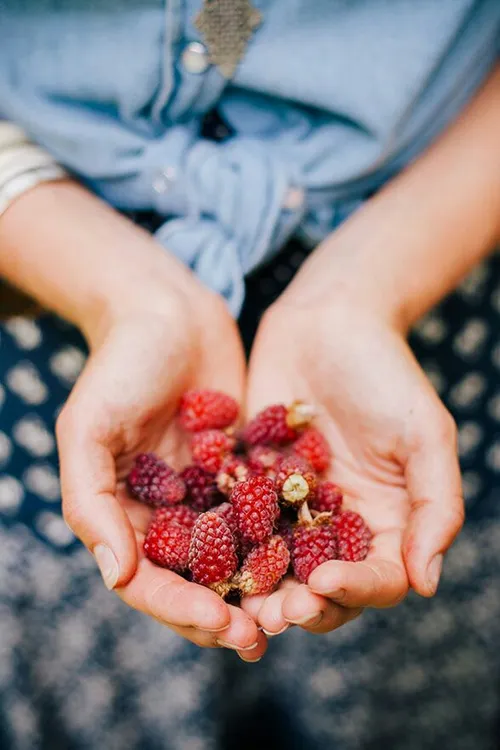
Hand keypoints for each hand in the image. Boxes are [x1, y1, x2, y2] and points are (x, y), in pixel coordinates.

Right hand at [56, 272, 265, 659]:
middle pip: (194, 583)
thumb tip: (115, 576)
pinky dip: (284, 541)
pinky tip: (315, 558)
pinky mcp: (243, 473)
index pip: (148, 582)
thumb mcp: (89, 427)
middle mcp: (165, 515)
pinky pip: (264, 516)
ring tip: (295, 610)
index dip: (181, 609)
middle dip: (227, 613)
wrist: (170, 312)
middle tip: (265, 634)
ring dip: (261, 589)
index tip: (223, 623)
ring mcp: (207, 496)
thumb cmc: (120, 364)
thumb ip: (92, 502)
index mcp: (124, 516)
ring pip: (236, 559)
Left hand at [242, 264, 463, 636]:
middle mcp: (337, 524)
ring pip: (273, 566)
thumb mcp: (425, 433)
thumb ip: (436, 506)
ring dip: (256, 589)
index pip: (377, 576)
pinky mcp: (250, 485)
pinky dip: (221, 544)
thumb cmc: (385, 371)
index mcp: (385, 522)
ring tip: (234, 600)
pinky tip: (198, 554)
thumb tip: (426, 583)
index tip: (324, 581)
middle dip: (299, 604)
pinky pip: (234, 523)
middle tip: (271, 614)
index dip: (355, 589)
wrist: (328, 320)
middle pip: (321, 585)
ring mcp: (290, 507)